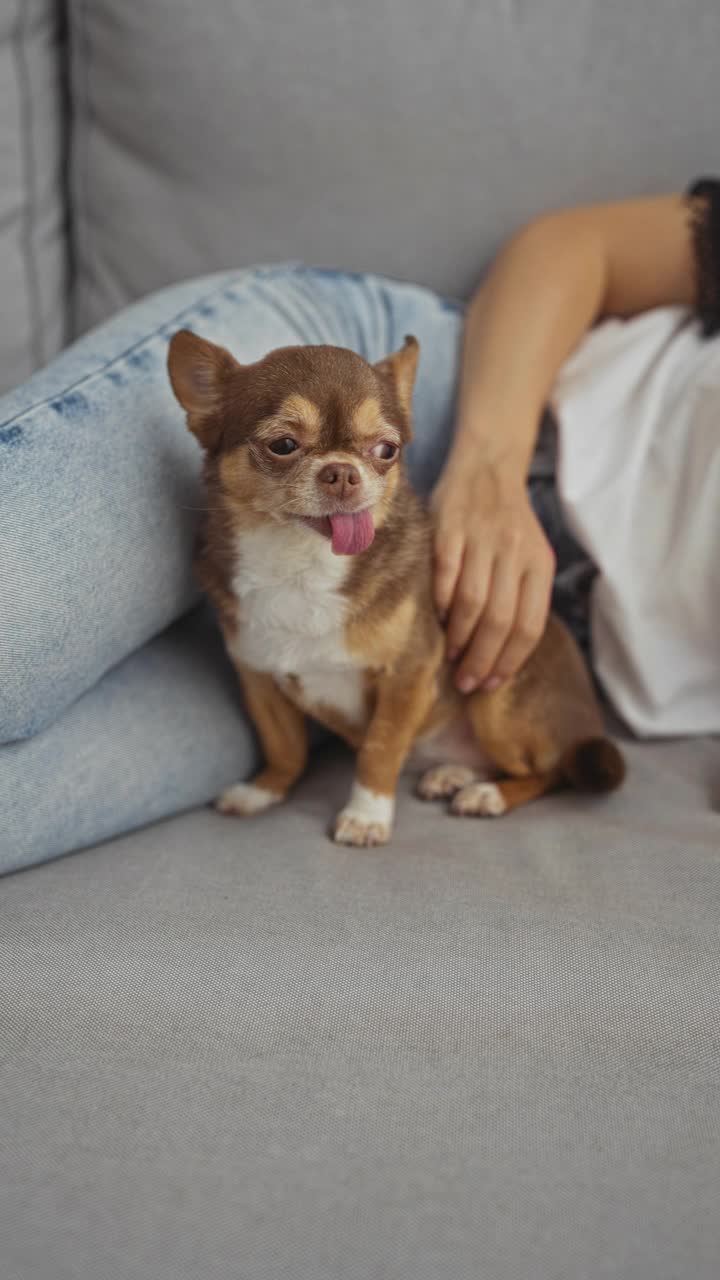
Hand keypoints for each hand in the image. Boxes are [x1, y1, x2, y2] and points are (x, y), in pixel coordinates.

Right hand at [431, 459, 554, 692]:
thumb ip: (521, 596)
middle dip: (482, 659)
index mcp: (539, 564)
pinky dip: (440, 603)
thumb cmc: (507, 523)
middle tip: (466, 682)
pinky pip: (445, 575)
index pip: (530, 626)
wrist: (488, 465)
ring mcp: (481, 539)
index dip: (510, 661)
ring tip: (451, 657)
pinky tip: (437, 620)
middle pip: (500, 621)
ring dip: (459, 637)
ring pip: (472, 602)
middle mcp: (515, 552)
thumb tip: (501, 654)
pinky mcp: (449, 528)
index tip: (492, 684)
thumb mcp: (529, 556)